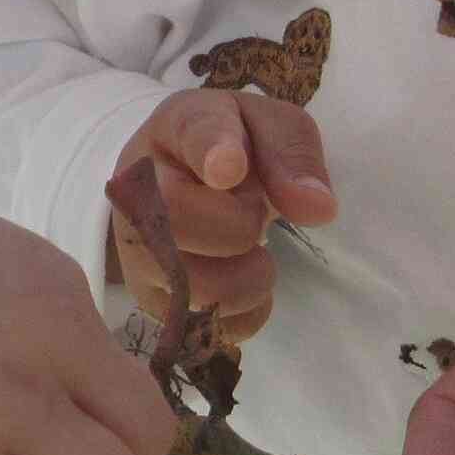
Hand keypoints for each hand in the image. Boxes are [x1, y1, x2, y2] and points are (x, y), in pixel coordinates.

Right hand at [107, 90, 337, 342]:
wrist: (183, 179)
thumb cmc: (233, 148)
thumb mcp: (271, 128)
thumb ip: (292, 154)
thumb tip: (317, 208)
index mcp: (178, 126)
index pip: (190, 134)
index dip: (210, 152)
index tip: (230, 169)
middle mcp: (139, 188)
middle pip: (180, 219)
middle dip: (238, 225)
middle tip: (250, 210)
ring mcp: (136, 252)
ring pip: (196, 288)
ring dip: (248, 275)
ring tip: (247, 248)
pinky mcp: (152, 302)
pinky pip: (211, 327)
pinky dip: (244, 310)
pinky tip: (238, 276)